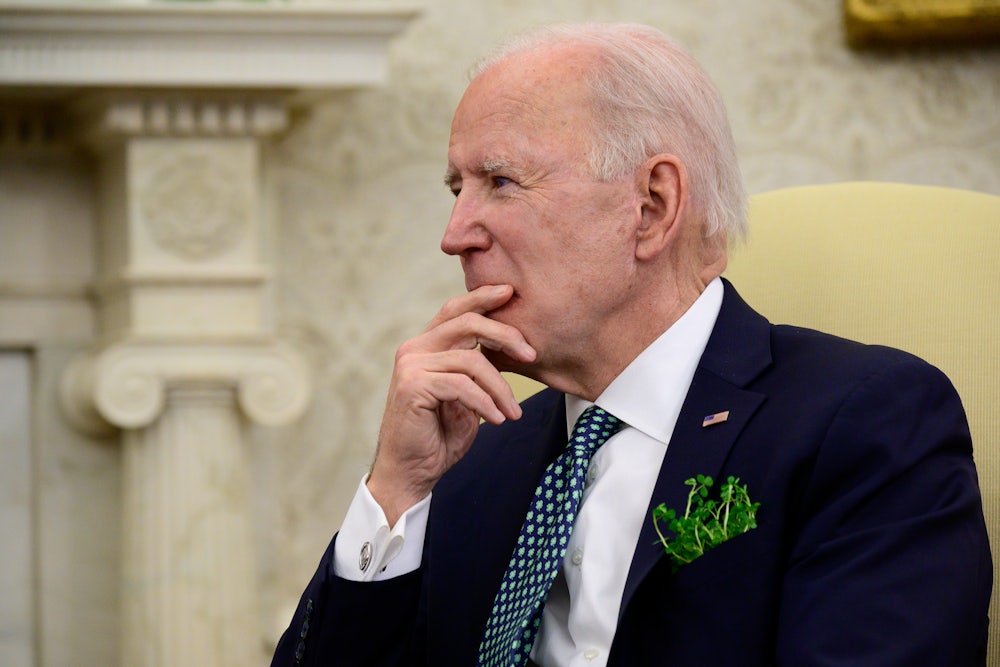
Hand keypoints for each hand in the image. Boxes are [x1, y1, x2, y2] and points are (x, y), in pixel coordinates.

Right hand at [368, 285, 536, 525]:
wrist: (411, 472)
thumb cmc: (439, 436)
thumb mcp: (465, 396)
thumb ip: (475, 368)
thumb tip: (508, 346)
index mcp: (425, 346)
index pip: (455, 310)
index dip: (483, 297)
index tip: (511, 293)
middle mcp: (414, 349)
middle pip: (467, 323)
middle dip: (505, 335)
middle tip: (531, 355)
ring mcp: (411, 365)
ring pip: (471, 360)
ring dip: (500, 388)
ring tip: (512, 411)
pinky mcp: (413, 386)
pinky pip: (462, 386)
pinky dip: (485, 403)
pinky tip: (496, 419)